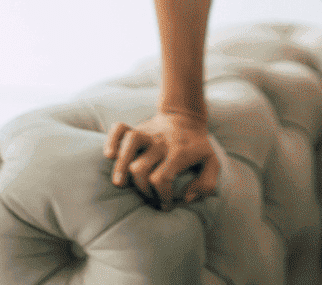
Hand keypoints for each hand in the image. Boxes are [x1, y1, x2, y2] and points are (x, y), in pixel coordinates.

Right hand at [103, 111, 221, 208]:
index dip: (162, 196)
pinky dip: (112, 140)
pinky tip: (110, 155)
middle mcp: (162, 142)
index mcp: (180, 153)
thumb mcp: (212, 164)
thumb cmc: (197, 148)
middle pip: (142, 167)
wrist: (186, 118)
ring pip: (130, 144)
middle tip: (149, 197)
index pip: (162, 179)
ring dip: (121, 166)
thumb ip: (207, 185)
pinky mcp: (136, 127)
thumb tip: (186, 197)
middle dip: (143, 189)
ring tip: (120, 184)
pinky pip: (119, 128)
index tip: (165, 204)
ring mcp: (147, 133)